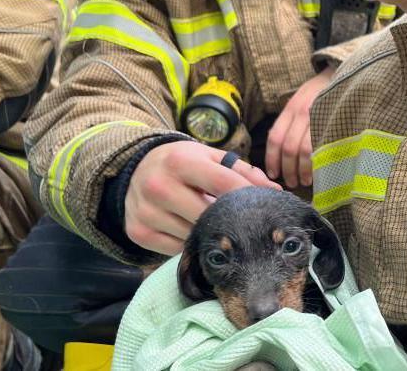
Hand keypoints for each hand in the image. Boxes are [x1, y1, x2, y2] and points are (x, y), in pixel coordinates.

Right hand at [125, 141, 278, 254]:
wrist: (134, 171)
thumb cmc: (181, 163)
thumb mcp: (208, 156)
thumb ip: (241, 170)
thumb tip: (273, 191)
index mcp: (180, 162)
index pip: (224, 183)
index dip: (249, 195)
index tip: (268, 205)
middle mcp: (159, 186)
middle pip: (209, 214)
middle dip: (231, 220)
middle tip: (247, 224)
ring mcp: (146, 212)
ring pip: (193, 235)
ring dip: (211, 235)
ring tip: (220, 228)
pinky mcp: (138, 233)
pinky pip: (176, 249)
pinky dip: (191, 244)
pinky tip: (196, 234)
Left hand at [266, 66, 334, 187]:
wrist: (342, 73)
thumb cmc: (320, 93)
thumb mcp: (300, 101)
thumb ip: (290, 122)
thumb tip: (281, 153)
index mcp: (291, 108)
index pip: (275, 138)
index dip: (272, 159)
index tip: (273, 174)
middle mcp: (302, 112)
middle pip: (289, 148)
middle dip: (288, 170)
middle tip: (291, 183)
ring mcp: (318, 116)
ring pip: (305, 150)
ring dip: (302, 170)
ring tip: (305, 181)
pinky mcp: (333, 121)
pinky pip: (322, 146)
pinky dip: (318, 163)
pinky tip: (319, 171)